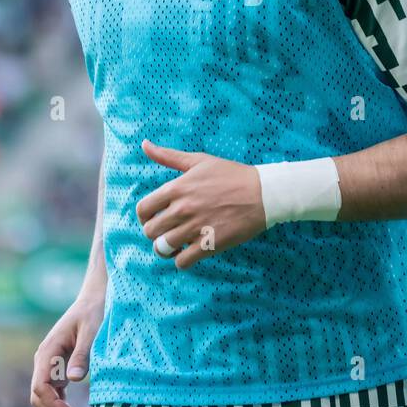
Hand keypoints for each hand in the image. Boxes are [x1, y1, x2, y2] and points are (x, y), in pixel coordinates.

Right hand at [30, 291, 104, 406]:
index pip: (40, 385)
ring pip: (43, 395)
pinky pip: (52, 391)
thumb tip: (74, 378)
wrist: (92, 301)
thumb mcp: (91, 331)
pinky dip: (58, 403)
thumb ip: (82, 354)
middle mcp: (44, 359)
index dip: (51, 403)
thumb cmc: (93, 312)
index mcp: (49, 350)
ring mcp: (49, 364)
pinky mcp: (57, 368)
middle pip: (37, 394)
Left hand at [135, 140, 267, 269]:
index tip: (153, 218)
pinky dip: (181, 261)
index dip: (144, 217)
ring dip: (165, 249)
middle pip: (150, 231)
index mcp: (177, 188)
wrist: (263, 193)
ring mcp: (195, 228)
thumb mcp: (199, 160)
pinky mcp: (210, 244)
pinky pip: (182, 262)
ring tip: (175, 246)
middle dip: (155, 233)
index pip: (143, 209)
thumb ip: (168, 156)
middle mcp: (182, 209)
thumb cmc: (231, 175)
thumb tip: (144, 144)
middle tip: (166, 232)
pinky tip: (189, 253)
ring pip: (162, 248)